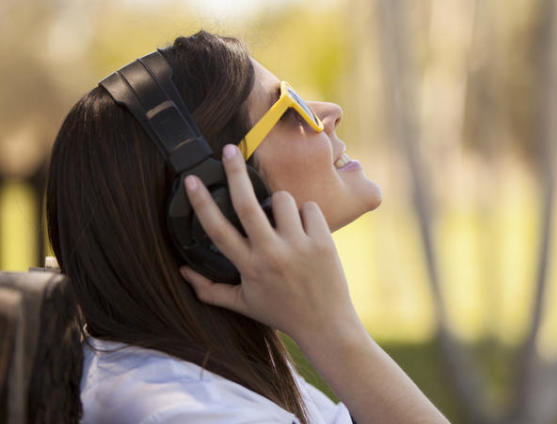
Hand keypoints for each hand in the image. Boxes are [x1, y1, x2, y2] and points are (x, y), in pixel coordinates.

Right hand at [179, 144, 360, 342]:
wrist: (326, 325)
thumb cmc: (282, 312)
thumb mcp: (244, 305)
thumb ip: (210, 290)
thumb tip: (182, 271)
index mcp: (249, 267)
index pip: (218, 230)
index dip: (201, 203)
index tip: (192, 180)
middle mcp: (271, 254)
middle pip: (247, 204)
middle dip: (235, 173)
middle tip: (228, 149)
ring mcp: (298, 246)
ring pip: (283, 199)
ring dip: (280, 202)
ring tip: (284, 222)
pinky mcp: (323, 241)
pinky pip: (309, 207)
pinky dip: (305, 213)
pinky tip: (305, 230)